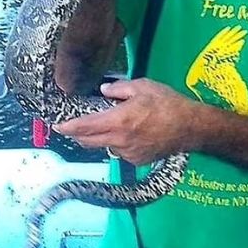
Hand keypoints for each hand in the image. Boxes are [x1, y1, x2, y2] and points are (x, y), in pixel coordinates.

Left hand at [53, 78, 197, 164]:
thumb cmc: (168, 103)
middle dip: (77, 135)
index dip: (68, 127)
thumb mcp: (143, 86)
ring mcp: (128, 153)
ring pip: (104, 147)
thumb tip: (103, 91)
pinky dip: (118, 143)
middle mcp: (119, 140)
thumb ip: (119, 89)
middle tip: (73, 126)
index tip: (57, 125)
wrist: (191, 127)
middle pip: (88, 142)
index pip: (85, 126)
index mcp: (118, 121)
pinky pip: (120, 152)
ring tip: (112, 125)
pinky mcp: (137, 160)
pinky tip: (130, 133)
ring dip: (100, 138)